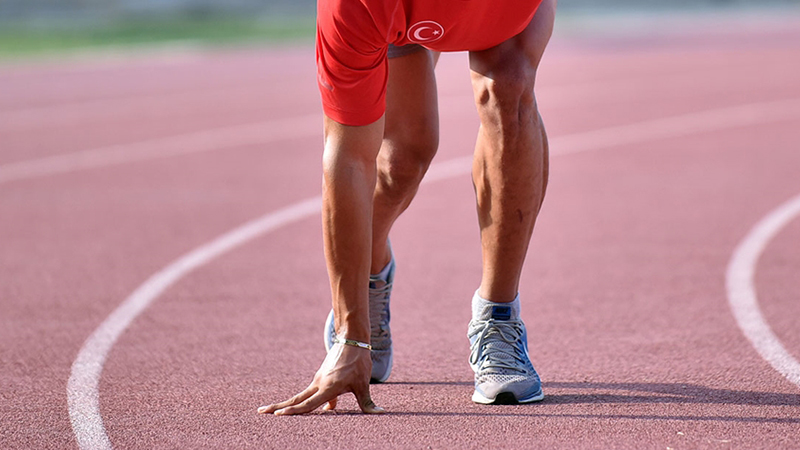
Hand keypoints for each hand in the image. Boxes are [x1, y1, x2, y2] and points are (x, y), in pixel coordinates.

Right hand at [257, 343, 384, 414]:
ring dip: (286, 403)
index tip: (279, 415)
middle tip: (260, 412)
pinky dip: (300, 401)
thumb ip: (367, 402)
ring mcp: (318, 381)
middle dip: (278, 407)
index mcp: (329, 388)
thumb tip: (377, 413)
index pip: (308, 403)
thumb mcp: (363, 384)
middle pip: (296, 399)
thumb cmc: (359, 363)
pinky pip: (309, 393)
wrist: (352, 340)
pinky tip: (295, 409)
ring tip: (271, 410)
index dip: (294, 411)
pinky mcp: (320, 378)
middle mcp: (319, 384)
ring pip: (299, 396)